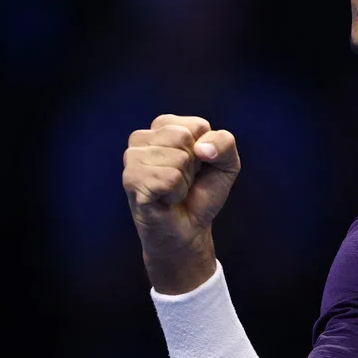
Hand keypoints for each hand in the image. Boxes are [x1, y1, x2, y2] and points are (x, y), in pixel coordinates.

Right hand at [123, 115, 240, 291]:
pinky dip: (176, 193)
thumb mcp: (226, 164)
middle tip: (183, 181)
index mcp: (163, 126)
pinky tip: (166, 199)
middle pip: (184, 137)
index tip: (196, 167)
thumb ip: (224, 143)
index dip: (207, 151)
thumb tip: (201, 148)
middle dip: (194, 165)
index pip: (198, 126)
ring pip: (177, 158)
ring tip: (174, 190)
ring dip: (184, 181)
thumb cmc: (201, 194)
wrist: (189, 231)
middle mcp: (141, 138)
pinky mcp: (131, 180)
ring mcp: (132, 158)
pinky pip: (169, 178)